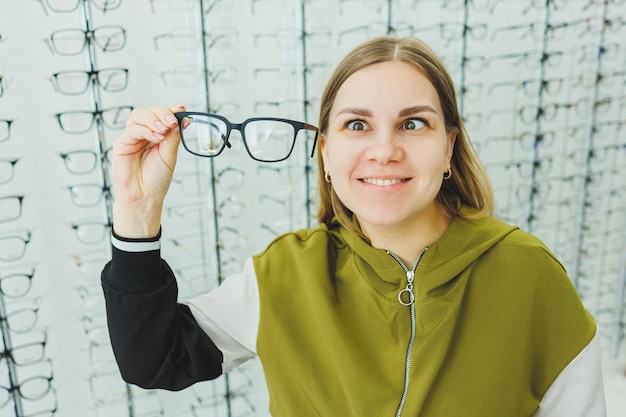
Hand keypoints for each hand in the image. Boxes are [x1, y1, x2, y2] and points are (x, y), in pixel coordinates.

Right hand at [111, 104, 185, 237]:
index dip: (171, 109)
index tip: (181, 108)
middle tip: (172, 123)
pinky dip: (145, 130)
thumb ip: (173, 137)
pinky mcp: (122, 144)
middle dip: (162, 113)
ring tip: (164, 131)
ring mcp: (133, 138)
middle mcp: (144, 134)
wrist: (145, 196)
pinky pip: (132, 130)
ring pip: (139, 116)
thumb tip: (182, 119)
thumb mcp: (170, 155)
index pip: (162, 115)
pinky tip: (156, 138)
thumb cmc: (157, 179)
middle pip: (150, 112)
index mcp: (157, 135)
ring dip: (153, 119)